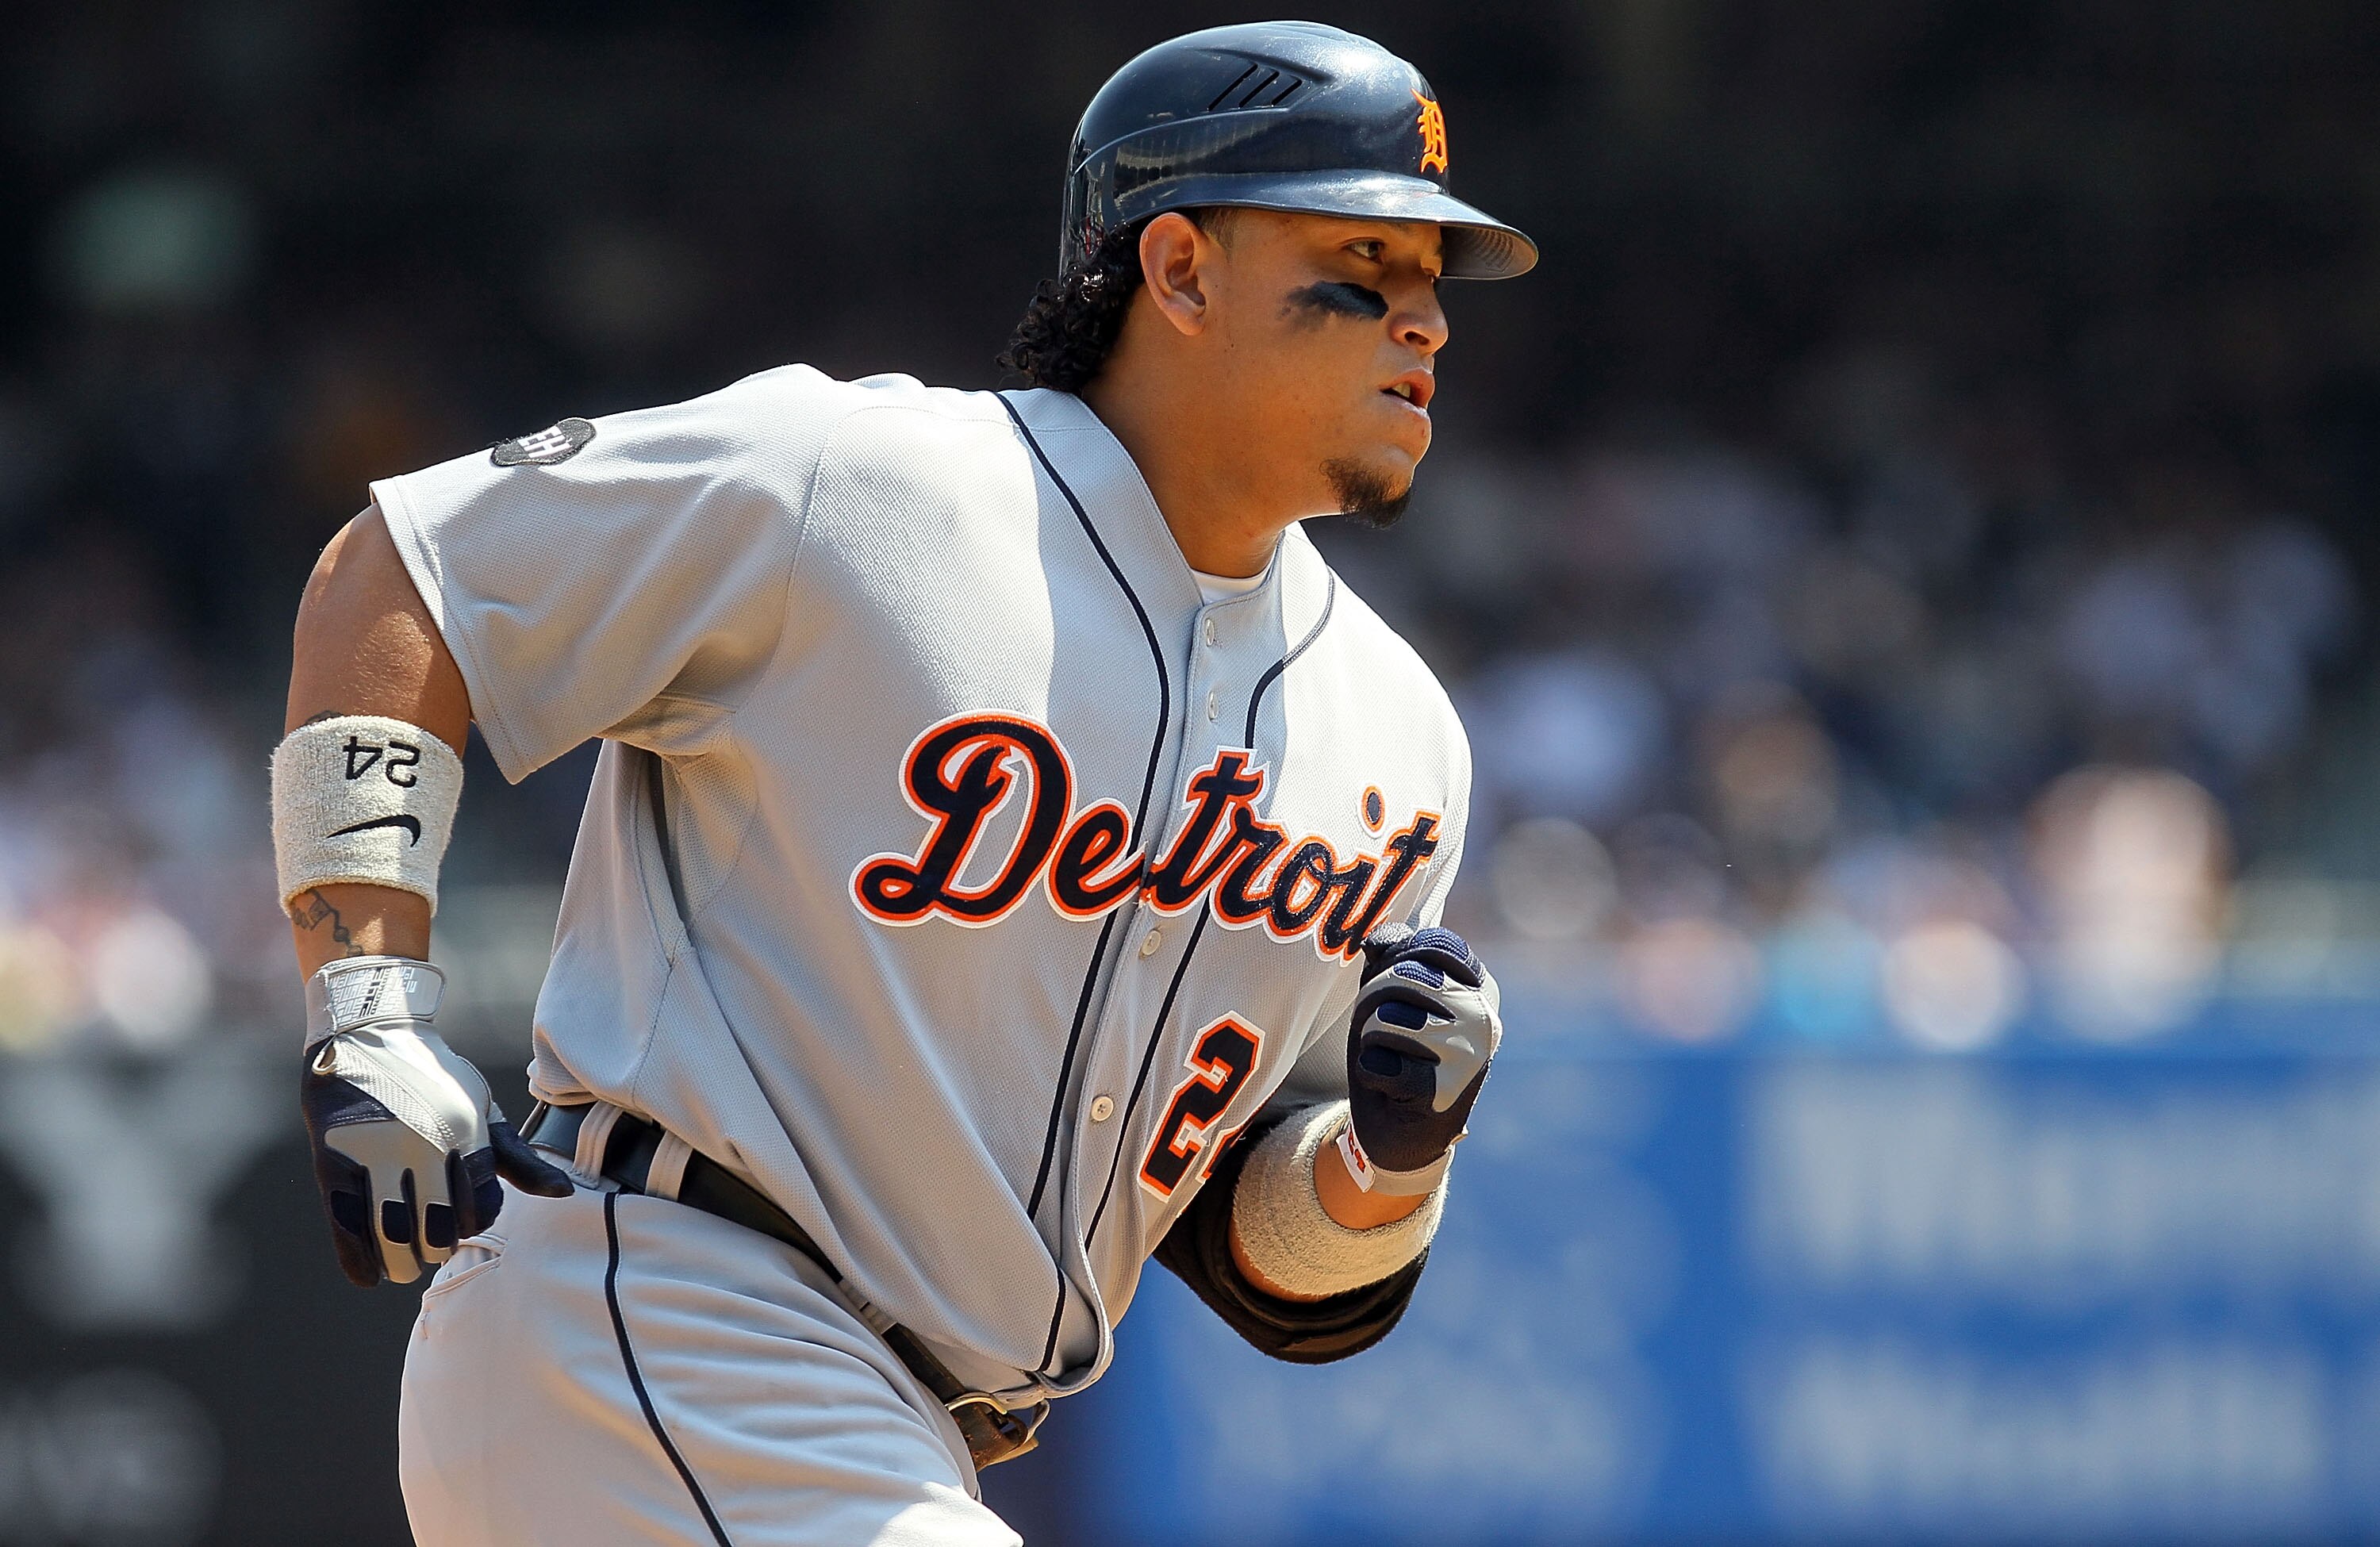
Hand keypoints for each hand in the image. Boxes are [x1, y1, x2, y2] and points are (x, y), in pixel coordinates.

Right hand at [299, 958, 571, 1285]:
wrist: (369, 1035)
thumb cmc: (437, 1081)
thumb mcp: (484, 1111)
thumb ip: (519, 1159)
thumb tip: (563, 1194)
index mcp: (466, 1132)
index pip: (481, 1210)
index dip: (473, 1224)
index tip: (462, 1222)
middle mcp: (423, 1143)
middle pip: (438, 1229)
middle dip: (436, 1248)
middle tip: (431, 1249)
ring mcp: (375, 1152)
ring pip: (393, 1234)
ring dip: (401, 1262)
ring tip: (404, 1264)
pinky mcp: (334, 1161)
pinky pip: (347, 1226)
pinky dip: (359, 1260)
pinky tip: (370, 1275)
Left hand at [1342, 925, 1500, 1192]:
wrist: (1402, 1130)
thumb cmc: (1398, 1052)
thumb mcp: (1392, 996)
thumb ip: (1390, 958)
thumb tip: (1378, 939)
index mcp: (1479, 989)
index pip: (1435, 942)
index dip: (1398, 959)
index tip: (1400, 990)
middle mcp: (1482, 1019)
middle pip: (1402, 977)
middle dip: (1374, 1003)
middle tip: (1385, 1032)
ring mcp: (1466, 1056)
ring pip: (1384, 1020)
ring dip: (1371, 1041)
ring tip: (1394, 1059)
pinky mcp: (1440, 1092)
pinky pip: (1376, 1063)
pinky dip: (1371, 1075)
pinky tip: (1394, 1089)